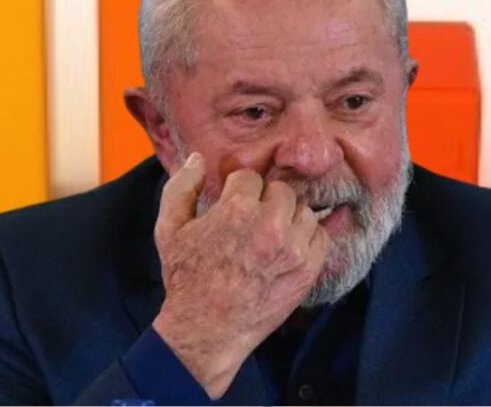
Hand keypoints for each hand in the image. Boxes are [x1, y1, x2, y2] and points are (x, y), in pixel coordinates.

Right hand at [151, 153, 330, 397]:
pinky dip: (308, 238)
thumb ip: (181, 187)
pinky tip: (289, 246)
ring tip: (270, 234)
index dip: (237, 189)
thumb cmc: (186, 280)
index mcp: (237, 209)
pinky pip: (321, 236)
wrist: (205, 331)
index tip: (232, 203)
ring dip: (288, 218)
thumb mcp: (169, 229)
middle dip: (264, 200)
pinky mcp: (307, 270)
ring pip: (303, 210)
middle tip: (251, 220)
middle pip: (281, 190)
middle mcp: (270, 225)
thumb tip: (198, 158)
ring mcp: (293, 248)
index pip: (250, 177)